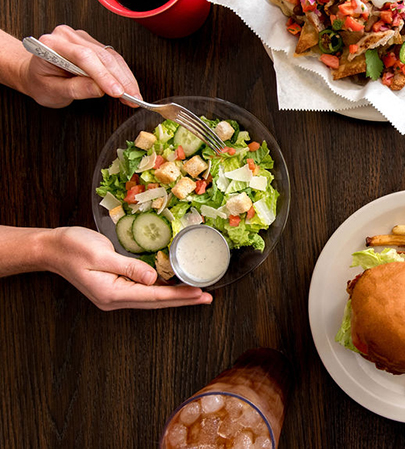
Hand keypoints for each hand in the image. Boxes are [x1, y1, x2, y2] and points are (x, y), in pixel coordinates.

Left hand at [20, 25, 141, 107]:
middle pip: (101, 56)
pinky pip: (113, 58)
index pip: (83, 56)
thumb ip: (75, 89)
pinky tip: (129, 87)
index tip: (117, 92)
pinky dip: (123, 74)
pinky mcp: (93, 44)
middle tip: (132, 98)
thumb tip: (100, 89)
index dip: (103, 75)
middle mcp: (67, 37)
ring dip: (125, 77)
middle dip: (120, 79)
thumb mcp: (52, 91)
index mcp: (51, 44)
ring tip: (134, 96)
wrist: (36, 74)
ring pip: (111, 56)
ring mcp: (82, 38)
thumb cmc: (40, 82)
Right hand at [46, 227, 212, 310]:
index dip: (178, 295)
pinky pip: (144, 292)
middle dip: (183, 300)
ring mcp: (115, 295)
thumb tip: (153, 279)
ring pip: (152, 299)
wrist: (52, 248)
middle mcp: (115, 298)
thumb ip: (129, 267)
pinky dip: (162, 290)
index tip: (199, 293)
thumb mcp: (100, 254)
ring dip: (175, 296)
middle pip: (156, 302)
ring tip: (197, 294)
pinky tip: (174, 287)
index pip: (153, 296)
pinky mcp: (116, 286)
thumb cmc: (72, 248)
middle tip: (207, 297)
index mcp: (112, 293)